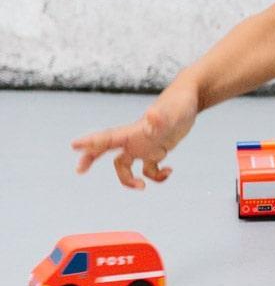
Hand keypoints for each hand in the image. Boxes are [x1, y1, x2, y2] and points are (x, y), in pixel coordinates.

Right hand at [71, 81, 198, 188]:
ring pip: (125, 166)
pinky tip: (169, 171)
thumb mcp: (172, 115)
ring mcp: (144, 145)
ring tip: (142, 186)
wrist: (190, 99)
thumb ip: (160, 118)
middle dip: (91, 158)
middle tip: (79, 170)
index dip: (90, 142)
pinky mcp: (156, 150)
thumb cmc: (179, 104)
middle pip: (106, 150)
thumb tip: (151, 114)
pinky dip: (156, 176)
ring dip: (129, 180)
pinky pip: (149, 169)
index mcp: (133, 131)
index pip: (108, 138)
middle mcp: (134, 139)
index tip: (74, 145)